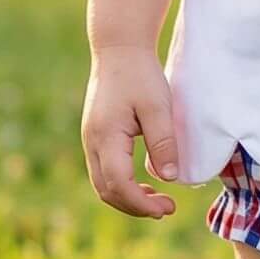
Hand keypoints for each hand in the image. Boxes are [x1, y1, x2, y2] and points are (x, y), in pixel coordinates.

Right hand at [82, 44, 181, 218]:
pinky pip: (104, 172)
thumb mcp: (158, 106)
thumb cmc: (140, 74)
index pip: (118, 184)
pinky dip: (122, 186)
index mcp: (106, 136)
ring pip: (103, 184)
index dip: (142, 203)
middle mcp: (92, 142)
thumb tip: (169, 177)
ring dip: (128, 198)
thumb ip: (163, 142)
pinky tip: (144, 184)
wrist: (119, 49)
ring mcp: (91, 140)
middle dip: (136, 206)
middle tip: (167, 209)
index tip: (167, 208)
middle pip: (107, 191)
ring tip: (158, 202)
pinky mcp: (96, 137)